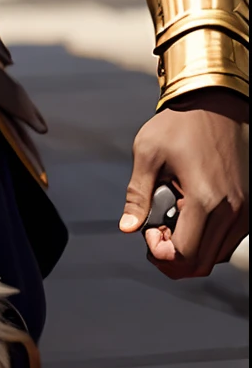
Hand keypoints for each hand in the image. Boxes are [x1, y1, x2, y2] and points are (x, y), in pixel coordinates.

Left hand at [120, 87, 248, 278]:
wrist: (215, 104)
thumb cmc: (179, 124)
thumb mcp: (147, 154)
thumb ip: (138, 195)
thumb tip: (127, 227)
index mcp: (205, 199)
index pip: (185, 255)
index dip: (160, 254)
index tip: (147, 233)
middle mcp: (233, 210)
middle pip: (202, 263)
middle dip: (173, 256)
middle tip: (154, 231)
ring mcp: (245, 211)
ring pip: (216, 256)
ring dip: (191, 248)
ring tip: (171, 219)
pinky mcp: (250, 208)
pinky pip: (228, 241)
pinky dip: (207, 239)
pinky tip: (189, 215)